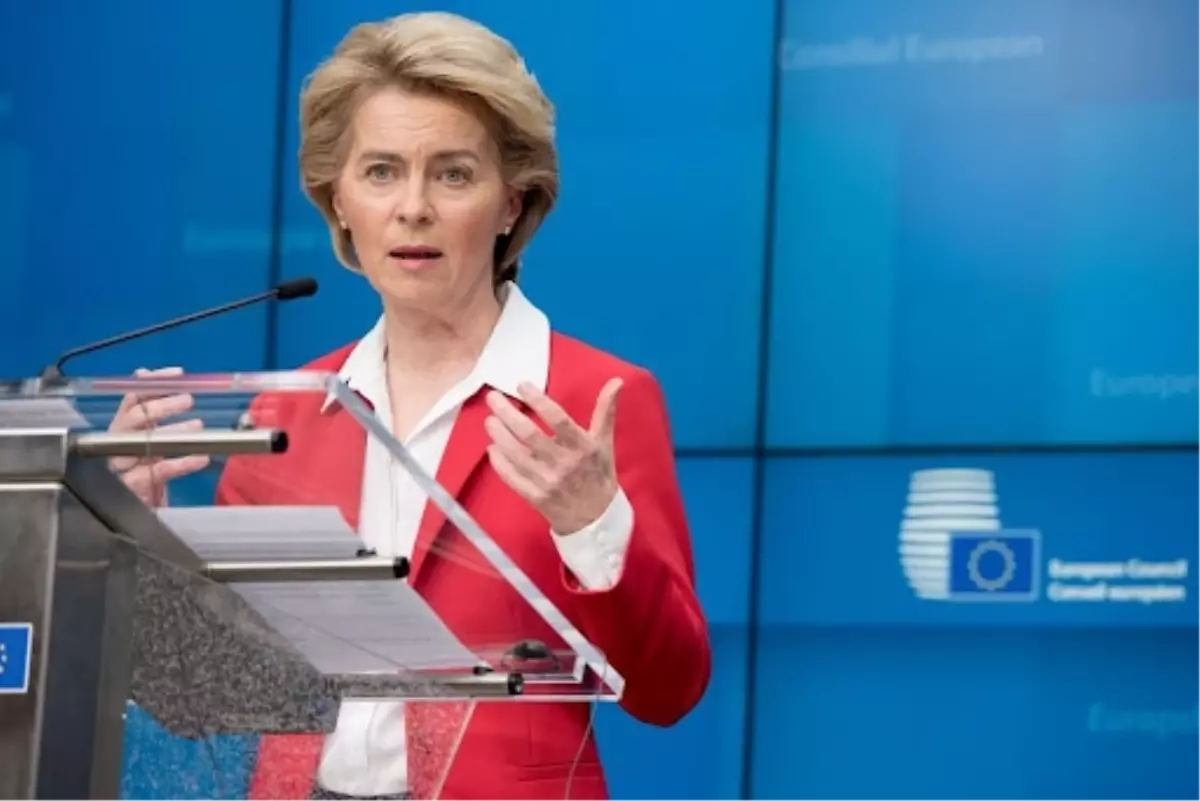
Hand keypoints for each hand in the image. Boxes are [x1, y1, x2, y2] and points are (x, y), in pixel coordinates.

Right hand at [108, 367, 209, 507]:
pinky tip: (201, 458)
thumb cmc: (142, 469)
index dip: (151, 384)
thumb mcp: (146, 437)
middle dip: (161, 406)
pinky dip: (182, 463)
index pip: (132, 398)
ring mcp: (122, 466)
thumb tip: (151, 375)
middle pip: (133, 419)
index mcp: (121, 427)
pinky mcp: (134, 487)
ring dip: (173, 432)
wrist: (135, 510)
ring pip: (143, 444)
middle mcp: (116, 443)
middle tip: (188, 400)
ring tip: (198, 426)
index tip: (176, 374)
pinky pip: (159, 471)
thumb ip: (150, 408)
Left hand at [485, 378, 622, 533]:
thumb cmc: (598, 475)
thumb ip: (605, 411)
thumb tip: (616, 381)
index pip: (558, 419)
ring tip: (490, 420)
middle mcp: (564, 463)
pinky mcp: (535, 497)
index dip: (538, 401)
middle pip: (529, 434)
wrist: (596, 518)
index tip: (522, 385)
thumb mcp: (604, 442)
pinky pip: (511, 477)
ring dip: (499, 435)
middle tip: (493, 398)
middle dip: (507, 413)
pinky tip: (492, 448)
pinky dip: (499, 462)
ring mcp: (547, 481)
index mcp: (582, 447)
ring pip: (516, 454)